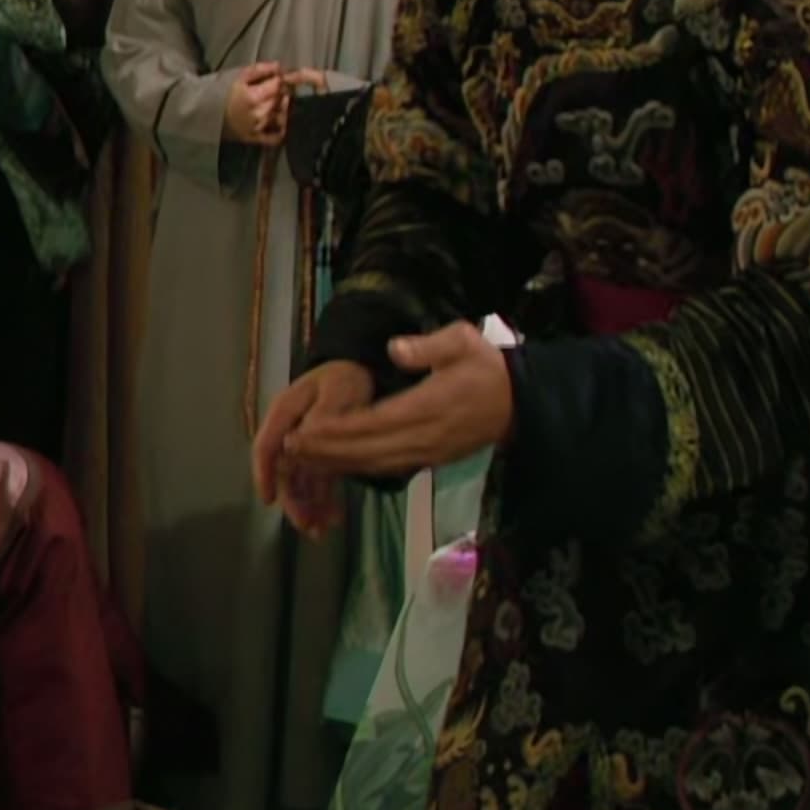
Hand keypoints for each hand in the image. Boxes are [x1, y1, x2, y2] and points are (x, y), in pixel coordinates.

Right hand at [222, 62, 295, 144]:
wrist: (205, 112)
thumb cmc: (222, 91)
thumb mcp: (239, 75)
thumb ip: (261, 69)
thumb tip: (279, 67)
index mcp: (253, 97)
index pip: (278, 85)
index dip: (279, 78)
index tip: (275, 77)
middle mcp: (258, 114)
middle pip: (281, 99)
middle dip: (281, 91)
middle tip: (274, 88)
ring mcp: (258, 128)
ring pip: (282, 116)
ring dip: (282, 107)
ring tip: (274, 101)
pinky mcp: (256, 138)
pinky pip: (277, 137)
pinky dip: (281, 129)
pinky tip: (277, 120)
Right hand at [251, 358, 377, 533]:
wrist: (362, 371)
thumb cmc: (345, 379)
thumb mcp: (337, 392)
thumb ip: (320, 418)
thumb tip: (301, 442)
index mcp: (285, 412)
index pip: (266, 446)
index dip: (265, 475)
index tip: (268, 500)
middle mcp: (289, 432)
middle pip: (283, 470)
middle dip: (293, 501)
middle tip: (307, 527)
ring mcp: (302, 444)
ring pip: (299, 479)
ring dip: (308, 506)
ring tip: (321, 531)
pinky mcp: (318, 454)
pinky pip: (316, 479)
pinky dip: (322, 499)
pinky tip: (332, 517)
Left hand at [286, 323, 516, 481]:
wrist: (521, 403)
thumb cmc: (487, 368)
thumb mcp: (464, 341)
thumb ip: (428, 346)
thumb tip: (395, 349)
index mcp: (429, 405)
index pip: (374, 423)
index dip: (337, 430)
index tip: (305, 428)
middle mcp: (425, 436)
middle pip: (367, 450)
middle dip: (326, 451)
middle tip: (289, 447)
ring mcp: (428, 452)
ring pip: (375, 463)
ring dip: (337, 462)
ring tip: (302, 457)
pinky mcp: (430, 460)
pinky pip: (388, 468)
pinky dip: (359, 467)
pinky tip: (335, 464)